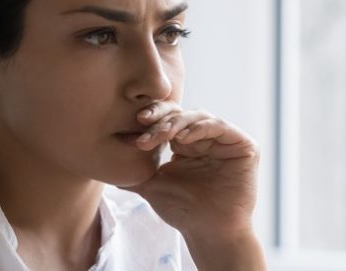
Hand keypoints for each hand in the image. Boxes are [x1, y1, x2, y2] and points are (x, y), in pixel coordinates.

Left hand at [118, 101, 260, 241]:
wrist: (207, 231)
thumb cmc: (182, 210)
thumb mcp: (151, 185)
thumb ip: (132, 171)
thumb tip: (102, 164)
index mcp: (186, 143)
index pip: (168, 121)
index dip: (152, 121)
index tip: (134, 128)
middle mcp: (206, 137)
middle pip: (182, 114)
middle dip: (161, 118)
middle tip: (144, 123)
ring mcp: (225, 140)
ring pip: (198, 117)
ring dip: (177, 123)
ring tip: (162, 134)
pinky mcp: (243, 145)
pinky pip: (220, 127)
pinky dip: (200, 128)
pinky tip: (183, 137)